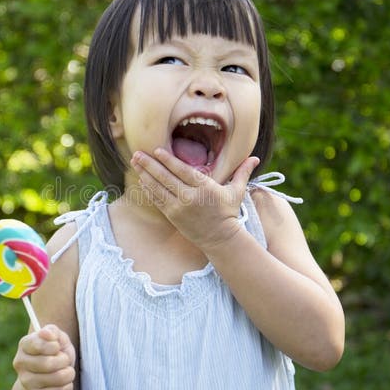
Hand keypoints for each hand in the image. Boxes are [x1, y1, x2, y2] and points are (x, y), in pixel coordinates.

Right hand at [12, 324, 75, 389]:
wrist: (52, 372)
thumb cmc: (56, 351)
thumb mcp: (57, 337)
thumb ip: (53, 331)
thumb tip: (47, 333)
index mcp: (24, 344)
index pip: (38, 345)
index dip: (54, 346)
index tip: (58, 346)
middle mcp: (20, 363)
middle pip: (47, 364)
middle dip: (64, 360)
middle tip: (66, 359)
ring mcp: (26, 381)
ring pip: (55, 379)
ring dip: (68, 374)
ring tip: (68, 371)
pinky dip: (67, 388)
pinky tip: (67, 383)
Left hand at [130, 148, 259, 252]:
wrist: (221, 238)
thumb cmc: (228, 213)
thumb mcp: (236, 191)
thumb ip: (242, 172)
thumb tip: (255, 157)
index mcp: (204, 187)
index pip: (182, 170)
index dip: (168, 159)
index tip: (156, 150)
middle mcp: (190, 197)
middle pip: (165, 176)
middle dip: (149, 164)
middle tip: (137, 153)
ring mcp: (179, 207)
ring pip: (158, 187)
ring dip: (144, 174)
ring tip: (134, 162)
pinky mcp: (173, 216)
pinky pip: (157, 200)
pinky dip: (148, 189)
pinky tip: (141, 180)